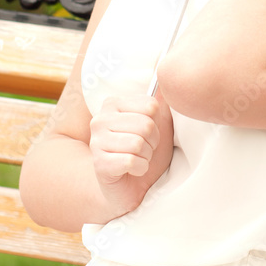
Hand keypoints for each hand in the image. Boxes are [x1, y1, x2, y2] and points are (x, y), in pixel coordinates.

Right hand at [89, 94, 171, 216]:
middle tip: (144, 150)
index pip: (151, 106)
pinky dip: (140, 168)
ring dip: (146, 156)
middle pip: (146, 125)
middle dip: (153, 142)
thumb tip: (169, 78)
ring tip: (138, 159)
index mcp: (114, 103)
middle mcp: (100, 119)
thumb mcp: (159, 124)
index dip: (158, 124)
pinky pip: (132, 161)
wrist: (132, 187)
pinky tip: (132, 171)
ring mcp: (96, 141)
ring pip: (139, 143)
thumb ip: (162, 102)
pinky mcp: (99, 164)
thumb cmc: (146, 152)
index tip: (149, 134)